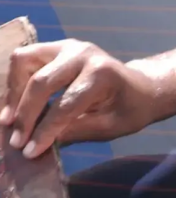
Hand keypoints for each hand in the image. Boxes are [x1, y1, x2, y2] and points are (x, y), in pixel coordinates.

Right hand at [0, 40, 161, 157]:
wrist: (142, 87)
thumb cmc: (129, 109)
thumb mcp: (110, 127)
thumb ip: (75, 132)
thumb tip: (35, 145)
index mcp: (103, 74)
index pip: (65, 105)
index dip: (44, 131)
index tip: (29, 151)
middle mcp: (83, 53)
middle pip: (40, 83)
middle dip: (25, 115)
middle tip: (16, 141)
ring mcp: (68, 46)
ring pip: (23, 61)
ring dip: (13, 92)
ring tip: (10, 121)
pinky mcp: (56, 47)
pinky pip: (24, 59)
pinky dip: (15, 82)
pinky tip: (16, 106)